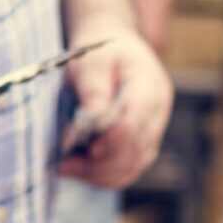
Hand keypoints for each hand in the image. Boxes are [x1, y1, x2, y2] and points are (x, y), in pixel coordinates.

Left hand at [59, 24, 172, 189]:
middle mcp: (158, 113)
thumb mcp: (90, 63)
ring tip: (68, 168)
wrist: (113, 46)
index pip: (133, 124)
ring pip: (132, 168)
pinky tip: (80, 170)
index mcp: (149, 86)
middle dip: (98, 165)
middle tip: (64, 165)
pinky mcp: (144, 145)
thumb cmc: (99, 52)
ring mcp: (154, 131)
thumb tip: (85, 129)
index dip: (109, 141)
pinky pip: (128, 170)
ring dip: (99, 175)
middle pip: (134, 152)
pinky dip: (104, 176)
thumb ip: (93, 94)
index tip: (79, 148)